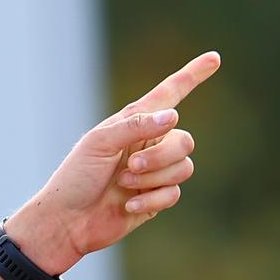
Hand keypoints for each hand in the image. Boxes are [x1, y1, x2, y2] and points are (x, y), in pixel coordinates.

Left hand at [4, 51, 218, 273]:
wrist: (64, 222)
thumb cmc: (75, 178)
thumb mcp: (99, 143)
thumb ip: (135, 126)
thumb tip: (173, 116)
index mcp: (133, 124)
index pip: (169, 95)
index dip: (192, 76)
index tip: (214, 58)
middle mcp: (148, 145)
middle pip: (184, 140)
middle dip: (161, 156)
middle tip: (129, 167)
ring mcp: (153, 173)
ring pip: (184, 167)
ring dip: (153, 178)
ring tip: (123, 185)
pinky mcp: (154, 199)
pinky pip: (174, 193)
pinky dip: (151, 200)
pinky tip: (128, 206)